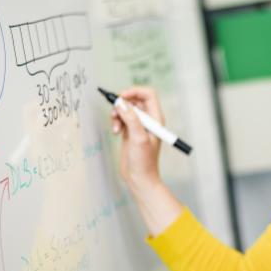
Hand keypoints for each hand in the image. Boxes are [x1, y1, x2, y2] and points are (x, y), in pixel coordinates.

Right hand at [110, 86, 181, 235]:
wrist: (140, 178)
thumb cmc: (144, 161)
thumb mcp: (138, 138)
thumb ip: (131, 119)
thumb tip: (121, 103)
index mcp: (155, 118)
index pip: (148, 94)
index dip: (134, 92)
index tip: (122, 97)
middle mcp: (148, 120)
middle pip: (135, 99)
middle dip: (123, 103)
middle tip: (115, 111)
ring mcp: (138, 125)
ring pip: (126, 109)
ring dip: (117, 114)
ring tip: (115, 126)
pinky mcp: (130, 131)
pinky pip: (121, 118)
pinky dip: (116, 122)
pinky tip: (116, 132)